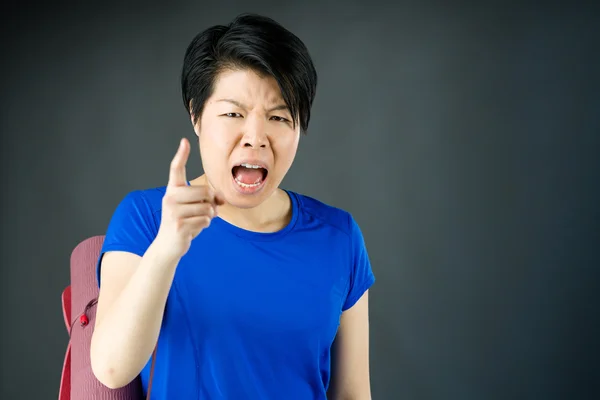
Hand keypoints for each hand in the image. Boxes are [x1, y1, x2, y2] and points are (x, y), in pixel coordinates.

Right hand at [155, 138, 223, 260]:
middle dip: (211, 203)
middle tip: (205, 212)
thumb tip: (221, 199)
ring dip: (209, 216)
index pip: (176, 169)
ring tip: (197, 221)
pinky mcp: (179, 224)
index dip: (181, 155)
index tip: (185, 141)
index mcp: (173, 190)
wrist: (168, 245)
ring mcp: (173, 211)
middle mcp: (170, 197)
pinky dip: (205, 225)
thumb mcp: (194, 209)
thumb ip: (207, 200)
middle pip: (205, 191)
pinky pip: (205, 220)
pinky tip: (193, 229)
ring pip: (208, 207)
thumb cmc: (183, 223)